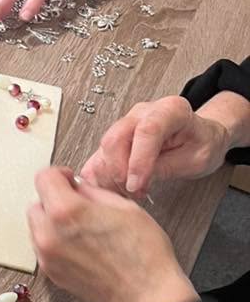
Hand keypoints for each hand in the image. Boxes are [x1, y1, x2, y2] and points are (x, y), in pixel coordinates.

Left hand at [28, 167, 198, 301]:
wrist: (146, 296)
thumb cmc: (143, 254)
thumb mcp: (123, 206)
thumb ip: (91, 192)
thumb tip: (77, 187)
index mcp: (66, 211)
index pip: (43, 178)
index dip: (60, 175)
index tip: (70, 181)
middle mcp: (49, 234)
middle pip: (36, 203)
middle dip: (55, 200)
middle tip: (80, 205)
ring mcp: (47, 256)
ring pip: (37, 227)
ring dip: (52, 222)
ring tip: (82, 228)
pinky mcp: (51, 273)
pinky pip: (43, 247)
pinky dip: (55, 241)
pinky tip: (81, 245)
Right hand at [80, 95, 231, 196]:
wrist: (200, 138)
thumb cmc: (201, 145)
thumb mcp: (196, 160)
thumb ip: (165, 167)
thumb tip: (136, 180)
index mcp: (171, 110)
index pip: (147, 130)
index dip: (138, 160)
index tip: (136, 184)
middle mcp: (143, 113)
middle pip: (115, 138)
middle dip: (119, 171)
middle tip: (133, 191)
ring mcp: (126, 123)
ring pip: (103, 149)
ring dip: (111, 176)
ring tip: (130, 191)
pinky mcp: (116, 138)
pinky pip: (99, 157)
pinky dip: (102, 176)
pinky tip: (114, 188)